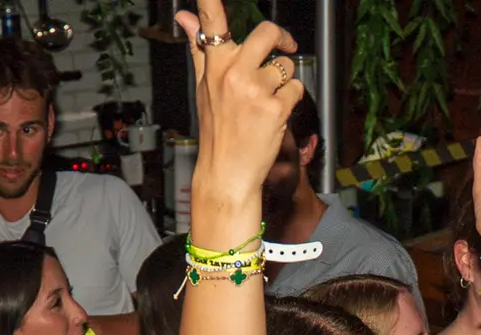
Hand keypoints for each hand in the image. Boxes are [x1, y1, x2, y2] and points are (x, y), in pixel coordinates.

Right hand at [175, 0, 300, 205]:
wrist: (227, 171)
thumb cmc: (217, 128)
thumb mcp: (203, 86)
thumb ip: (199, 48)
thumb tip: (183, 16)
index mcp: (215, 65)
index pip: (211, 23)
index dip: (209, 1)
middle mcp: (234, 73)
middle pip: (267, 33)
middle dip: (281, 38)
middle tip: (284, 45)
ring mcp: (256, 90)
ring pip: (286, 65)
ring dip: (284, 80)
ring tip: (267, 101)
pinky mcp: (276, 107)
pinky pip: (296, 88)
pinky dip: (291, 100)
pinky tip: (275, 114)